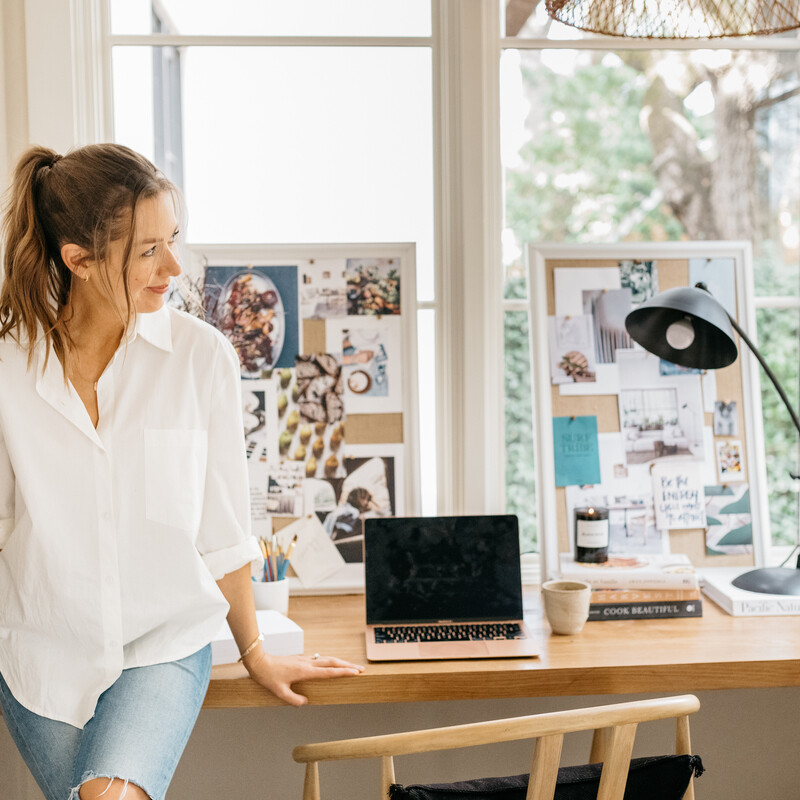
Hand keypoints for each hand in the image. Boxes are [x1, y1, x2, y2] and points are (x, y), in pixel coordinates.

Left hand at [243, 649, 364, 706]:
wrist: (259, 661)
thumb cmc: (268, 676)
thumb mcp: (279, 692)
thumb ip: (293, 699)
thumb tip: (306, 703)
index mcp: (305, 671)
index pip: (329, 672)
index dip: (343, 672)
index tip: (356, 672)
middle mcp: (307, 664)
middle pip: (332, 663)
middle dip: (347, 666)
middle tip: (360, 669)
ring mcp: (304, 660)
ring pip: (327, 659)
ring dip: (340, 662)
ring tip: (350, 666)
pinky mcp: (301, 659)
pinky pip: (320, 660)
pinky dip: (330, 662)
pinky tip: (331, 665)